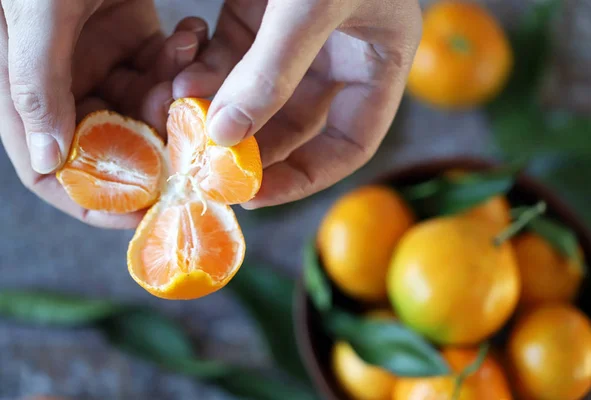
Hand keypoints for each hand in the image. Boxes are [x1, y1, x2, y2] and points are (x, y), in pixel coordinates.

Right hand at [0, 0, 206, 227]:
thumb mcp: (35, 11)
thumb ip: (34, 84)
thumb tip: (48, 163)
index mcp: (23, 85)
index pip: (50, 168)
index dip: (92, 198)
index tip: (143, 211)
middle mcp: (62, 81)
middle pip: (110, 144)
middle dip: (153, 146)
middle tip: (190, 140)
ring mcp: (99, 59)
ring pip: (146, 108)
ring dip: (173, 99)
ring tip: (186, 62)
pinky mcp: (134, 36)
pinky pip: (163, 71)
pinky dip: (180, 63)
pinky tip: (187, 34)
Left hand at [174, 0, 421, 207]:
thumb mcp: (310, 5)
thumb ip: (271, 74)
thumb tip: (225, 137)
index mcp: (378, 62)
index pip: (349, 145)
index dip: (307, 176)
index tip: (256, 194)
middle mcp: (340, 55)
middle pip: (295, 128)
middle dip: (251, 147)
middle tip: (206, 168)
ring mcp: (297, 36)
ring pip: (258, 96)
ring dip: (220, 111)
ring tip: (182, 121)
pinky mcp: (259, 12)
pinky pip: (231, 58)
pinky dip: (205, 72)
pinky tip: (178, 78)